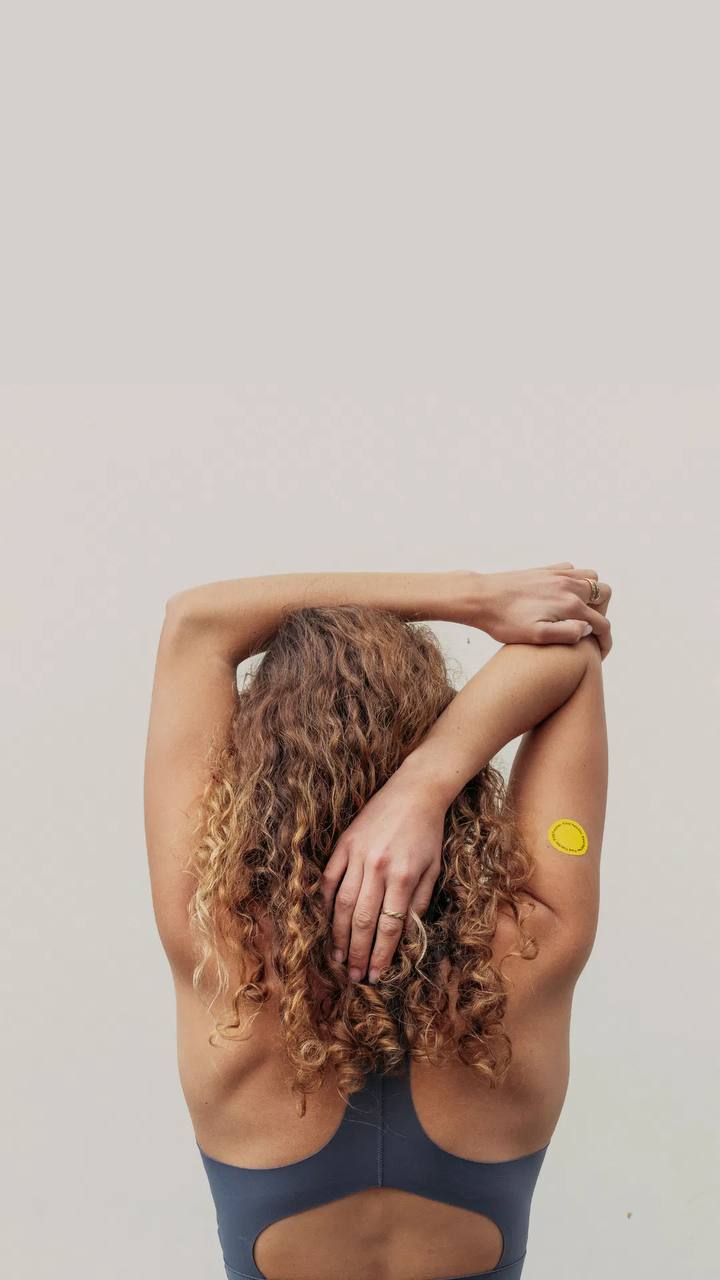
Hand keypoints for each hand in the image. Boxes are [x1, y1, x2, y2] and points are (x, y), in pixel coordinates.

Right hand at [321, 762, 445, 984]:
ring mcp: (357, 854)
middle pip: (363, 920)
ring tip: (338, 958)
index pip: (389, 925)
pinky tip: (326, 922)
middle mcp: (377, 867)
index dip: (381, 954)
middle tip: (354, 976)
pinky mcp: (344, 843)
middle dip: (358, 952)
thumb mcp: (432, 870)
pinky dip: (326, 902)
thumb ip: (417, 903)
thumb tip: (403, 936)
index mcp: (403, 876)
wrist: (415, 791)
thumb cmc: (428, 833)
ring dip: (338, 935)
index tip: (377, 975)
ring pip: (342, 904)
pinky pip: (330, 878)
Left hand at [471, 562, 612, 656]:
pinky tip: (562, 596)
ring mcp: (557, 574)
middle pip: (604, 594)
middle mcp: (568, 585)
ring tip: (579, 612)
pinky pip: (572, 569)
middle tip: (588, 629)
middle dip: (602, 613)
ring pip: (591, 577)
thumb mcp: (535, 636)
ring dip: (592, 594)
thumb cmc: (504, 621)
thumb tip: (588, 628)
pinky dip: (575, 581)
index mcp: (569, 604)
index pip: (602, 624)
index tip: (598, 655)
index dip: (605, 642)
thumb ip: (566, 633)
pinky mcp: (545, 570)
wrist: (480, 597)